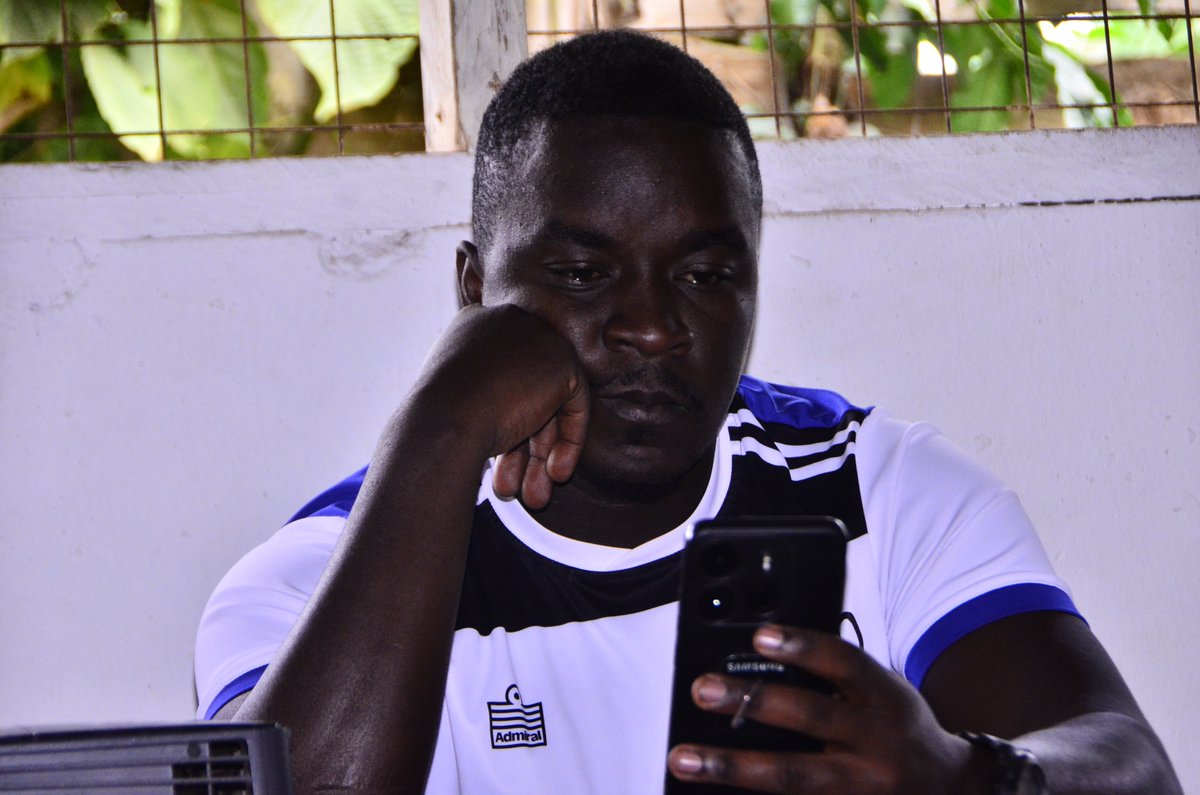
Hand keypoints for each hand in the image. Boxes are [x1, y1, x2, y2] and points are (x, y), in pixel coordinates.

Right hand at [410, 303, 589, 508]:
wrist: (444, 420)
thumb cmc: (433, 421)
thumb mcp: (450, 402)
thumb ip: (479, 401)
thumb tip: (502, 432)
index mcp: (472, 326)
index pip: (500, 376)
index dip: (502, 423)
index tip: (497, 463)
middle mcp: (505, 322)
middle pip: (525, 390)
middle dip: (522, 447)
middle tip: (514, 489)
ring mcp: (537, 337)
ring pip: (547, 403)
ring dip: (540, 455)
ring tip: (534, 497)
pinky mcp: (562, 361)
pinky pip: (574, 404)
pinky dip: (568, 441)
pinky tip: (554, 474)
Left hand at [667, 624, 983, 793]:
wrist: (951, 790)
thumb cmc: (900, 730)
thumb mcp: (883, 693)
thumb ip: (837, 679)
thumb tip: (762, 662)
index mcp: (885, 699)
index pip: (844, 664)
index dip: (803, 647)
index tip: (761, 636)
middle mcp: (877, 743)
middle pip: (811, 720)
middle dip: (752, 704)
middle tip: (703, 689)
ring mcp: (863, 787)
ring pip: (792, 778)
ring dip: (732, 767)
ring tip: (685, 758)